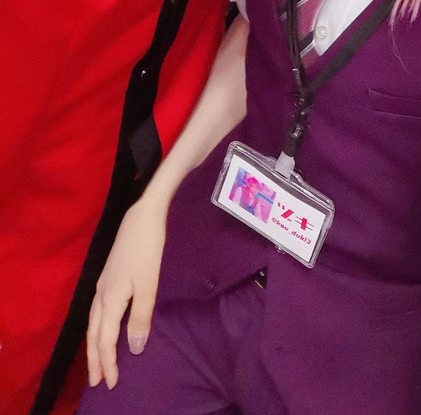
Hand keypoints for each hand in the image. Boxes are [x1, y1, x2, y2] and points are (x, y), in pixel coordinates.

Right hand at [86, 197, 166, 388]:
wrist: (142, 216)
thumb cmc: (147, 248)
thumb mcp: (148, 283)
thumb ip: (141, 315)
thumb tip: (135, 348)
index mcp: (110, 298)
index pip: (106, 339)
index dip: (107, 362)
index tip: (110, 383)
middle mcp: (101, 294)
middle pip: (94, 334)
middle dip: (95, 359)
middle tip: (96, 382)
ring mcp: (102, 284)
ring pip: (93, 322)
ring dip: (94, 344)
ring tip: (96, 361)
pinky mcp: (108, 276)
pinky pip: (96, 311)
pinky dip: (97, 327)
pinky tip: (103, 327)